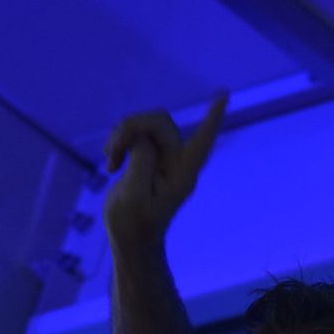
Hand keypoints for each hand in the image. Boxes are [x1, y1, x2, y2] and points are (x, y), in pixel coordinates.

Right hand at [102, 93, 227, 254]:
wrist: (130, 239)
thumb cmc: (134, 225)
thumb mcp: (133, 196)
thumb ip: (141, 162)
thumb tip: (142, 137)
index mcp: (182, 174)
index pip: (201, 142)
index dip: (212, 119)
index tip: (224, 94)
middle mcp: (176, 162)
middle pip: (160, 122)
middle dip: (132, 127)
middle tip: (111, 152)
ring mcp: (163, 159)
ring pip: (145, 125)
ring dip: (122, 135)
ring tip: (110, 161)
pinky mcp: (148, 158)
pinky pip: (135, 134)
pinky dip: (120, 142)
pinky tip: (111, 164)